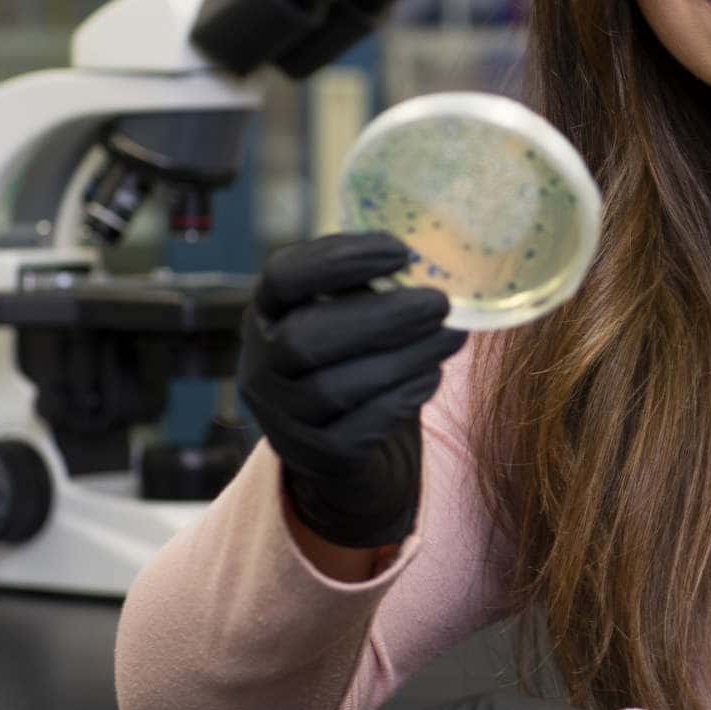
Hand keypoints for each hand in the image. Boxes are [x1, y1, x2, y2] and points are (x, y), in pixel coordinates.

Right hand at [238, 232, 465, 548]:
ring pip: (332, 390)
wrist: (349, 447)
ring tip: (450, 338)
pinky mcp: (313, 459)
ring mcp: (280, 418)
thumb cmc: (358, 360)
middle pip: (303, 339)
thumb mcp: (356, 314)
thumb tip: (431, 257)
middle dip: (380, 318)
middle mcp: (260, 366)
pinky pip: (353, 433)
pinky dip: (398, 400)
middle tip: (439, 304)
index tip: (399, 250)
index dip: (336, 260)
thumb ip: (377, 285)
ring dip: (402, 359)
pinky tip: (431, 377)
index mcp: (267, 314)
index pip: (281, 278)